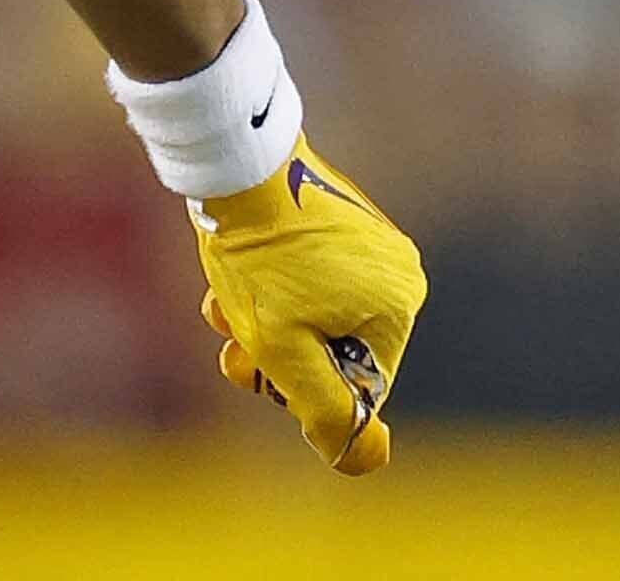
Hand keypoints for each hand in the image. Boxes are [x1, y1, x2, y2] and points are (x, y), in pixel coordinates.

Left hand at [192, 138, 425, 473]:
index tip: (262, 369)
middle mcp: (397, 271)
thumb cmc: (259, 256)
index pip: (360, 386)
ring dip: (261, 323)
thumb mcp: (283, 347)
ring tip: (221, 305)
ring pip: (312, 314)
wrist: (234, 161)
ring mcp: (370, 241)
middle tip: (232, 341)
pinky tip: (230, 276)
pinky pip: (309, 276)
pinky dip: (269, 288)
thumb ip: (323, 408)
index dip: (304, 391)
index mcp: (398, 305)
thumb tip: (360, 457)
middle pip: (334, 350)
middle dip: (276, 354)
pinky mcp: (337, 219)